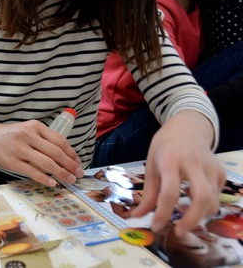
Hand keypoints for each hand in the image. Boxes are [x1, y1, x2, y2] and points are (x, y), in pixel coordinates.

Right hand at [0, 119, 83, 186]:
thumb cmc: (13, 135)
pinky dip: (44, 178)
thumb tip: (68, 156)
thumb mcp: (29, 130)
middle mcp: (28, 135)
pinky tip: (53, 182)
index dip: (72, 153)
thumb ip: (45, 139)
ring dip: (61, 173)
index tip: (79, 163)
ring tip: (69, 179)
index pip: (59, 141)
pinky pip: (32, 171)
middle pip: (55, 152)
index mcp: (35, 126)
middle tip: (79, 174)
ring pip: (46, 163)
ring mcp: (19, 149)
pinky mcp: (12, 162)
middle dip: (70, 165)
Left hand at [130, 110, 224, 235]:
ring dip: (200, 216)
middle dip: (192, 220)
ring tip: (185, 220)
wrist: (188, 127)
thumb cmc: (165, 146)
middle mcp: (194, 164)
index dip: (163, 213)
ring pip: (213, 200)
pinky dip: (207, 207)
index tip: (156, 227)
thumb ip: (148, 193)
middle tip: (179, 232)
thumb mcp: (151, 165)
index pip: (170, 191)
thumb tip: (137, 216)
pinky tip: (194, 204)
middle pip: (201, 197)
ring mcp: (211, 168)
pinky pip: (217, 196)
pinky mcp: (221, 172)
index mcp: (171, 160)